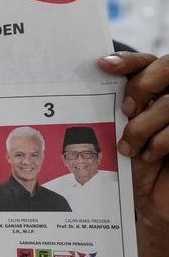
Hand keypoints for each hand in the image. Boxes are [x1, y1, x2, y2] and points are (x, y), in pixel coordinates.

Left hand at [98, 52, 168, 222]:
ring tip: (128, 147)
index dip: (127, 60)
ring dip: (143, 125)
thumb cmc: (132, 162)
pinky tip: (149, 155)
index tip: (104, 65)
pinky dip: (161, 141)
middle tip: (125, 109)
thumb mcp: (119, 131)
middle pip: (165, 68)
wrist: (150, 197)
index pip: (144, 61)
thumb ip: (117, 107)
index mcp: (154, 87)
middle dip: (141, 87)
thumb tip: (96, 79)